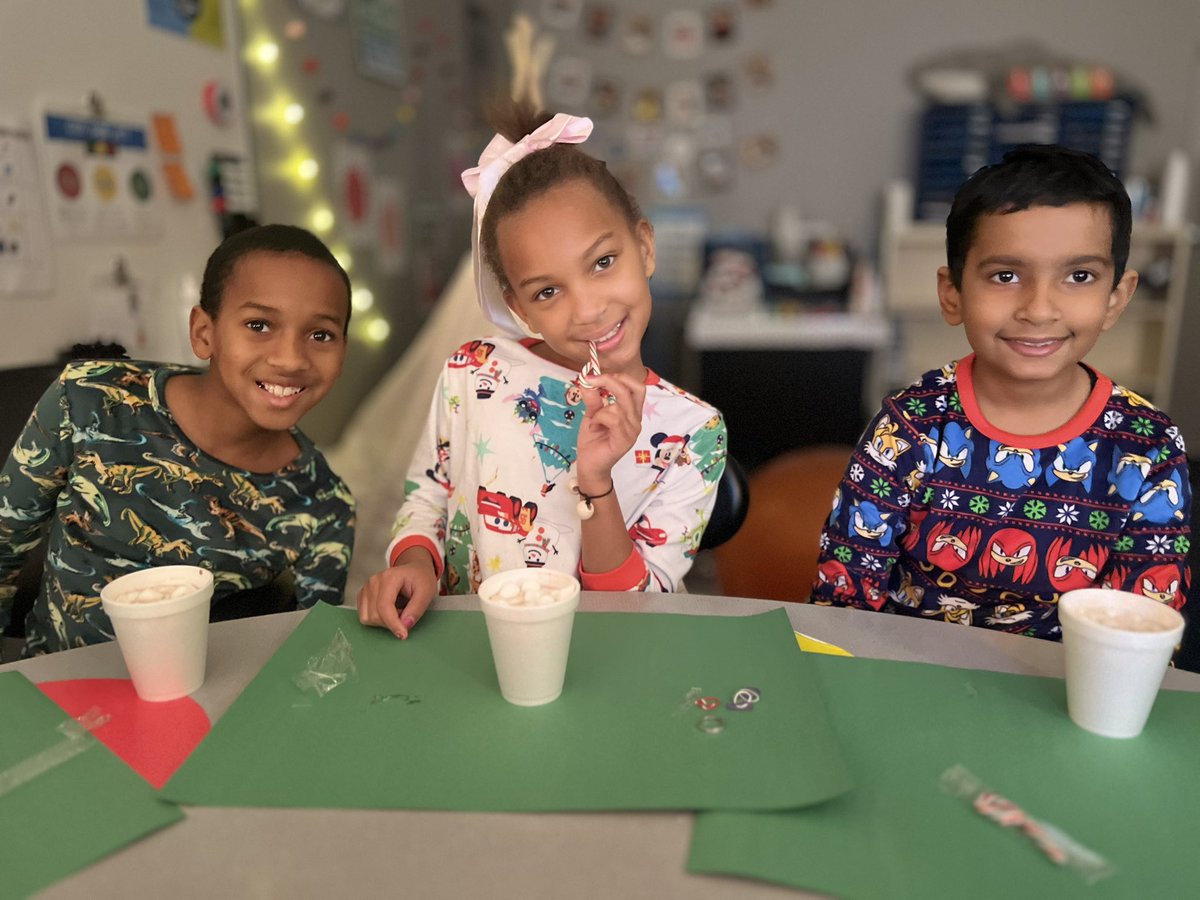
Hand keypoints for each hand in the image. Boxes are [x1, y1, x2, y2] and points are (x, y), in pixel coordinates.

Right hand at [356, 549, 438, 638]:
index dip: (393, 624)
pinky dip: (377, 619)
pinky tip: (389, 611)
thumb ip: (416, 609)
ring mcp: (366, 588)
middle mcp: (373, 581)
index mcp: (389, 577)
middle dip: (391, 622)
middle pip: (375, 614)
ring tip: (398, 611)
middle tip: (406, 614)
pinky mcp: (363, 595)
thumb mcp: (427, 592)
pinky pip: (365, 616)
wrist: (414, 570)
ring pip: (367, 618)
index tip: (403, 635)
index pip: (384, 606)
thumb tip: (405, 625)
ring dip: (384, 622)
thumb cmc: (421, 578)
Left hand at [575, 372, 644, 489]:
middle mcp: (636, 420)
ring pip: (618, 406)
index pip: (637, 387)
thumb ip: (593, 398)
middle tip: (591, 381)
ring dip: (599, 410)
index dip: (620, 376)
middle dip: (609, 381)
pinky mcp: (625, 440)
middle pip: (631, 389)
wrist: (589, 465)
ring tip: (593, 421)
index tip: (597, 376)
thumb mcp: (592, 414)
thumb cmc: (593, 440)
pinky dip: (599, 419)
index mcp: (632, 412)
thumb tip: (588, 380)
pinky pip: (613, 419)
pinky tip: (594, 427)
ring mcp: (633, 431)